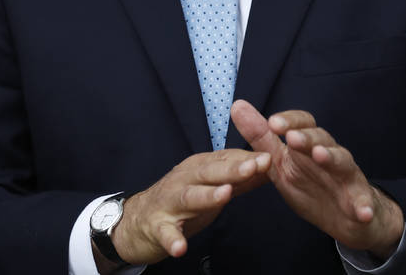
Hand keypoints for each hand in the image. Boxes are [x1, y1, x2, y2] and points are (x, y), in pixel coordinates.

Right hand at [105, 149, 270, 266]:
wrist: (136, 222)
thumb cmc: (181, 199)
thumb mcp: (211, 185)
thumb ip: (238, 178)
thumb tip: (268, 165)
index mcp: (198, 167)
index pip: (225, 159)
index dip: (246, 158)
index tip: (268, 157)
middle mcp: (184, 180)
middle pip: (208, 172)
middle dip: (232, 169)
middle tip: (254, 167)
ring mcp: (169, 203)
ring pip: (189, 197)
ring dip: (207, 195)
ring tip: (224, 195)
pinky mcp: (156, 227)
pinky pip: (164, 234)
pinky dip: (172, 240)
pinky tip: (180, 248)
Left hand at [230, 100, 403, 257]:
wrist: (346, 218)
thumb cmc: (312, 186)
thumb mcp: (281, 164)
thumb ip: (261, 137)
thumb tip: (237, 105)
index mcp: (309, 146)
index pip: (303, 124)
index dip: (291, 121)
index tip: (273, 123)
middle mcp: (330, 155)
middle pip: (322, 139)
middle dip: (307, 137)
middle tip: (293, 137)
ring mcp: (347, 177)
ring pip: (342, 162)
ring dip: (332, 158)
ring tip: (320, 156)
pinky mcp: (361, 201)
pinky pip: (364, 202)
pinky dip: (364, 206)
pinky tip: (362, 212)